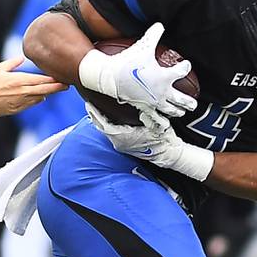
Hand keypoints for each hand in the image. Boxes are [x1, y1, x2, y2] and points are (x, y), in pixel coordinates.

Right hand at [0, 57, 64, 116]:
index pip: (42, 80)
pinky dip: (36, 101)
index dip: (54, 80)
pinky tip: (39, 97)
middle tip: (67, 85)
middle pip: (45, 90)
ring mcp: (19, 102)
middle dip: (57, 88)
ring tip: (54, 90)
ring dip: (47, 94)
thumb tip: (21, 58)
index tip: (63, 77)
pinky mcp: (15, 110)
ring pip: (39, 98)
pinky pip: (29, 105)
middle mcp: (22, 92)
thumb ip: (12, 63)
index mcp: (19, 80)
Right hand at [78, 22, 196, 117]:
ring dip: (177, 111)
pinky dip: (160, 119)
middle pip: (181, 100)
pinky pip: (154, 116)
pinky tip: (162, 122)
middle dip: (189, 102)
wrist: (110, 76)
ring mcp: (153, 101)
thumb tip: (160, 24)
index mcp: (165, 77)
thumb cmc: (128, 61)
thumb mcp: (143, 45)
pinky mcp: (143, 106)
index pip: (182, 71)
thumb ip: (154, 34)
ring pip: (170, 110)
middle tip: (194, 104)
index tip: (186, 64)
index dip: (185, 66)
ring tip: (181, 112)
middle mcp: (162, 92)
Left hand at [86, 105, 213, 181]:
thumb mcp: (155, 124)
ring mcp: (121, 145)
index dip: (94, 113)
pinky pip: (112, 133)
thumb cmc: (162, 139)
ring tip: (97, 108)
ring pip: (106, 130)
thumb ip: (147, 114)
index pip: (102, 123)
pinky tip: (110, 117)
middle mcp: (118, 142)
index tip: (88, 103)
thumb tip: (140, 104)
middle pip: (101, 126)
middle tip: (89, 103)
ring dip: (101, 119)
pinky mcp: (125, 146)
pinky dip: (108, 124)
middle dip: (95, 114)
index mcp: (122, 136)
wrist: (168, 154)